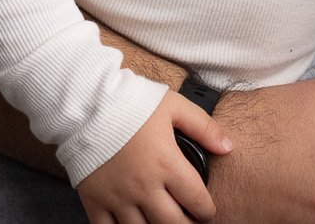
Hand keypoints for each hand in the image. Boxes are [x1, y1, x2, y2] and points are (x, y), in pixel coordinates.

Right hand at [77, 90, 229, 223]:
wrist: (87, 104)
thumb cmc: (132, 103)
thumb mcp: (174, 106)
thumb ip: (203, 127)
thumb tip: (228, 146)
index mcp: (166, 163)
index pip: (196, 199)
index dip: (207, 210)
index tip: (208, 212)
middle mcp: (144, 186)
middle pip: (173, 223)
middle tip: (191, 222)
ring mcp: (119, 197)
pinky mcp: (96, 202)